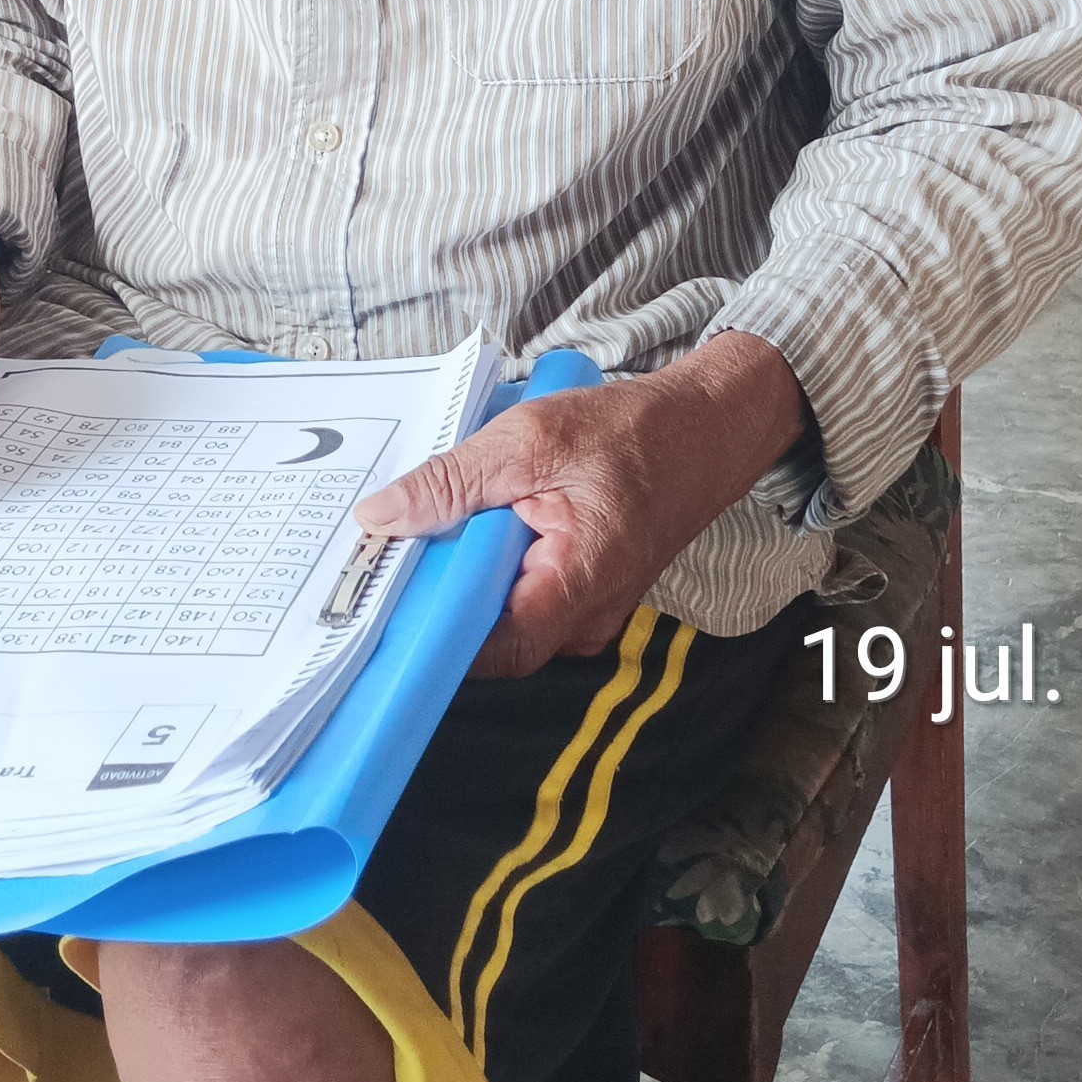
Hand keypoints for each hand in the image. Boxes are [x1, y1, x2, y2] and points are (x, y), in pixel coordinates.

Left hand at [352, 334, 809, 678]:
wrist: (701, 431)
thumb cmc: (629, 434)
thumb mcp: (527, 439)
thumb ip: (451, 483)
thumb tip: (380, 517)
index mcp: (577, 587)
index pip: (490, 651)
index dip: (430, 634)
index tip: (379, 604)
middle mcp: (584, 620)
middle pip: (487, 638)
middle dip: (435, 597)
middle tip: (386, 552)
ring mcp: (584, 614)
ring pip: (501, 618)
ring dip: (462, 577)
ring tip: (426, 528)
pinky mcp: (580, 596)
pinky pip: (520, 599)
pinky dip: (489, 567)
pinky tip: (468, 527)